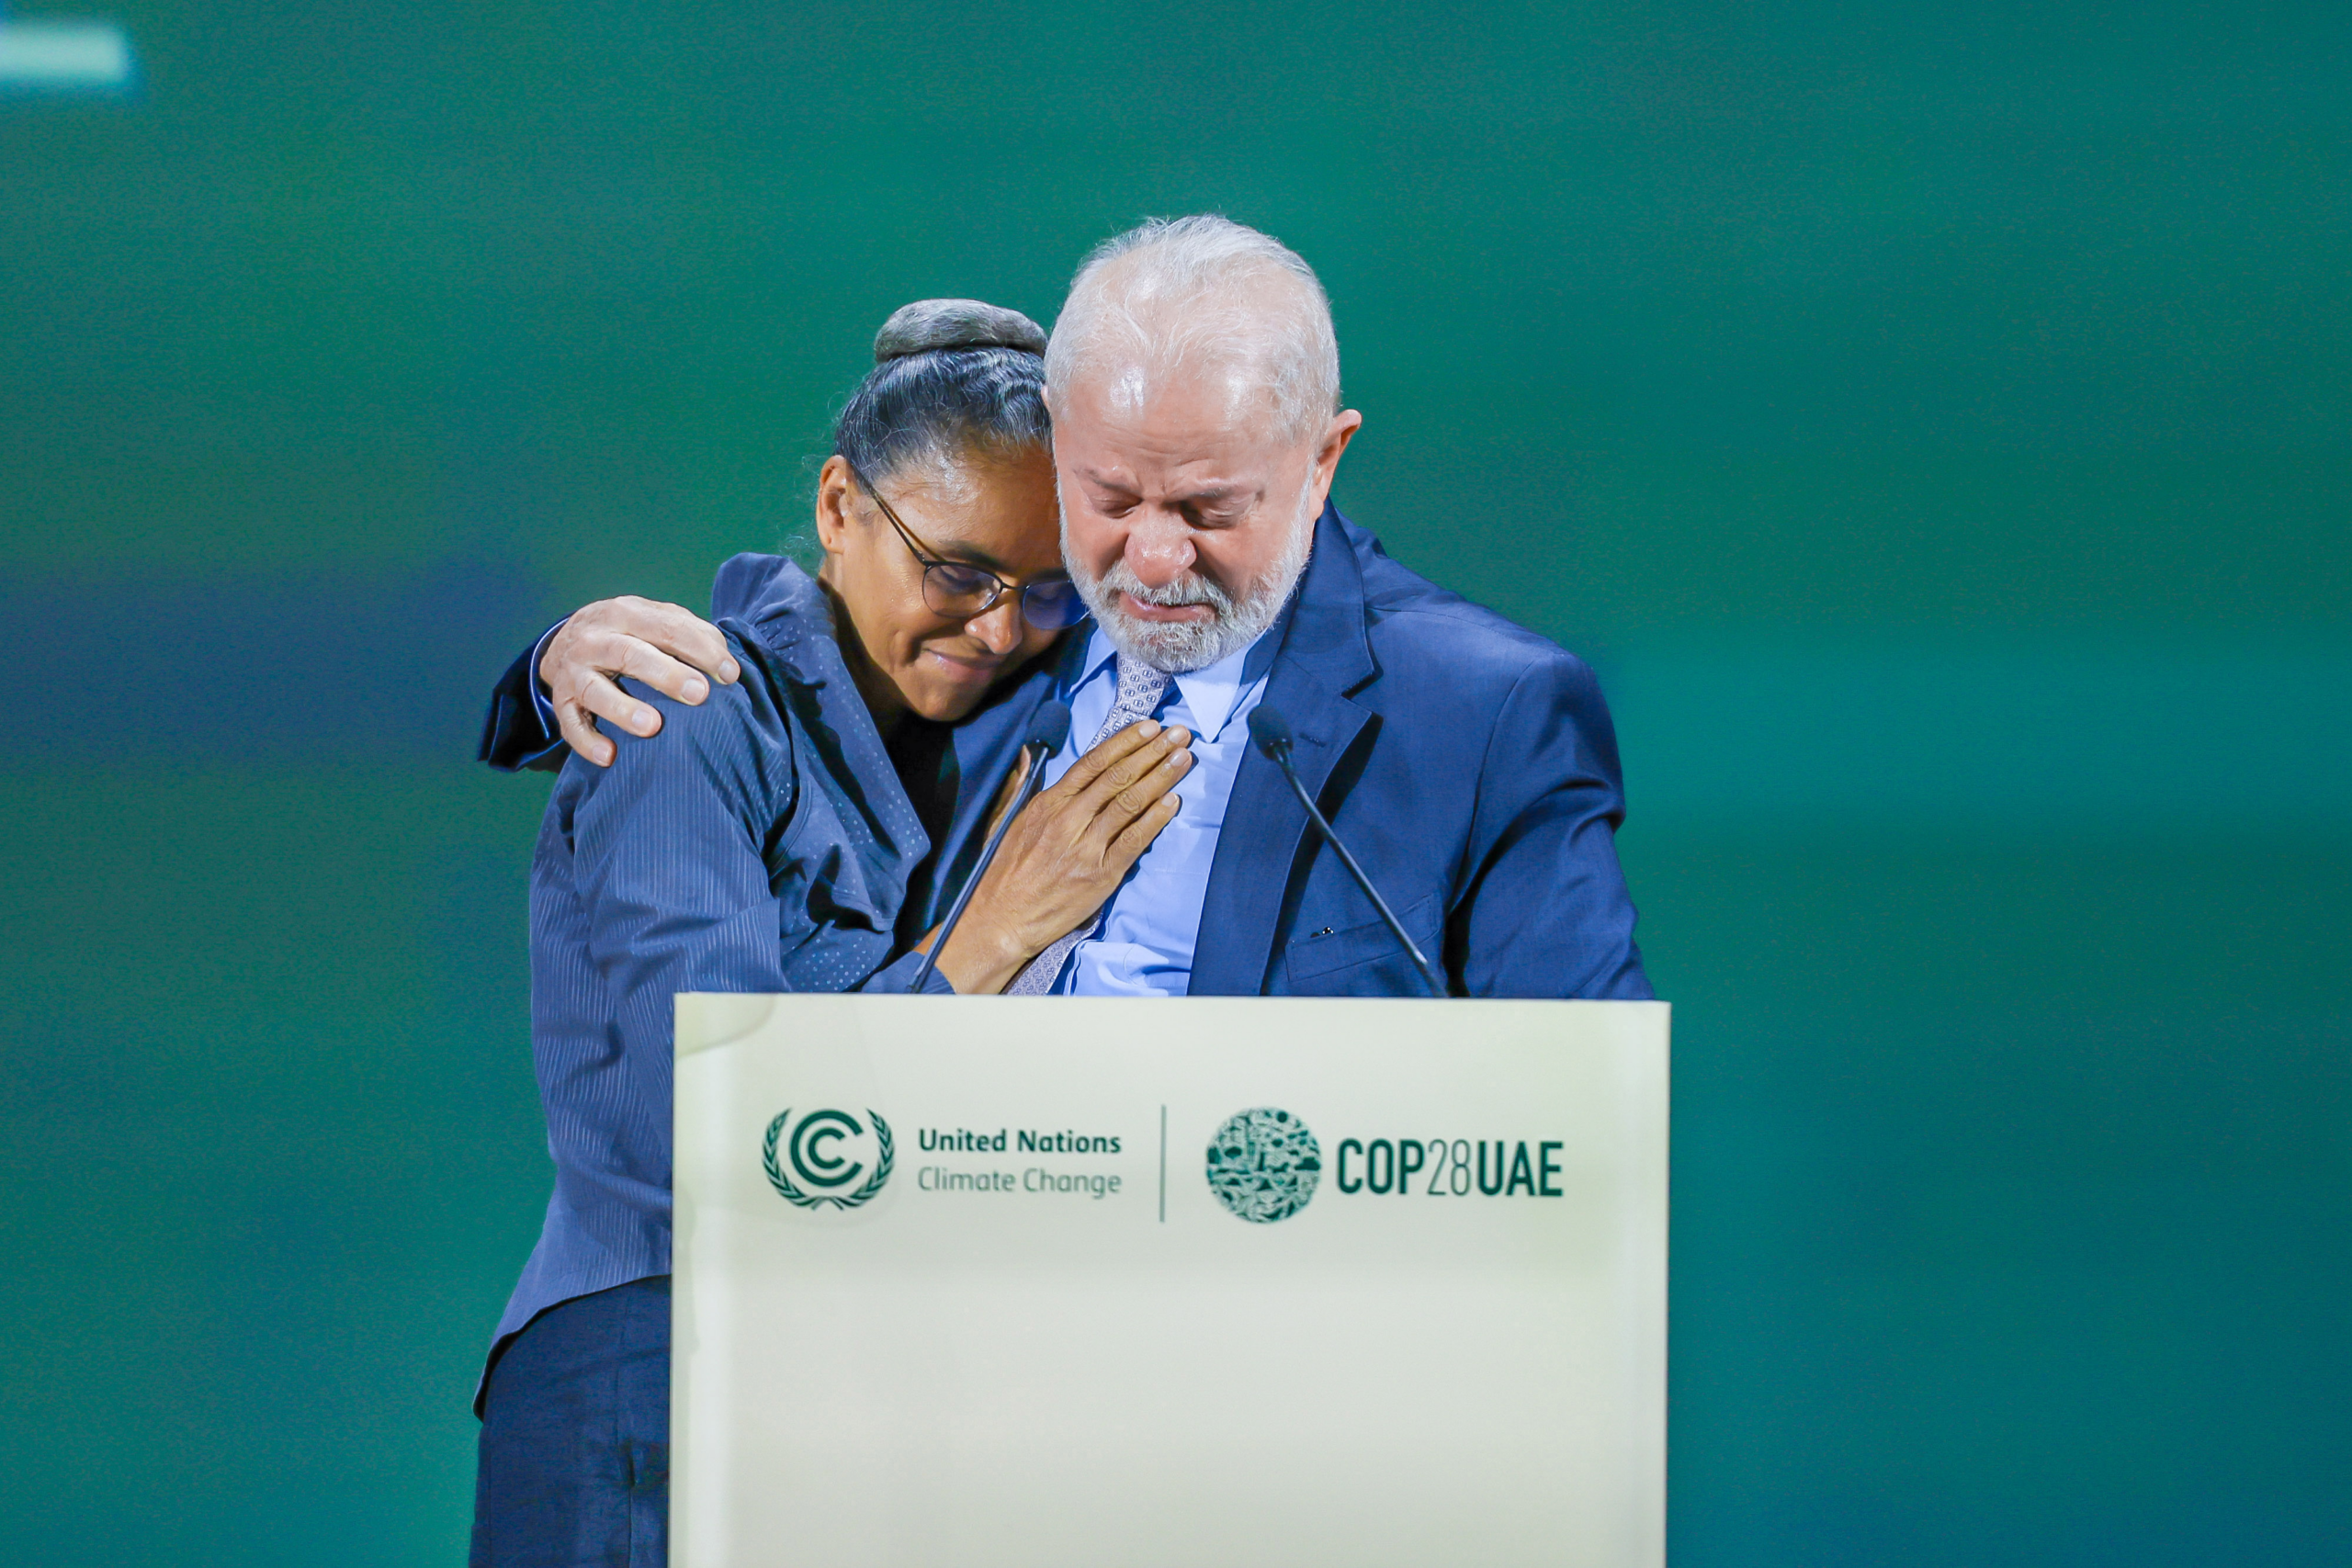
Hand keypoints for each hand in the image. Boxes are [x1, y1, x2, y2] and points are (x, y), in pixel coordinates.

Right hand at [539, 598, 741, 765]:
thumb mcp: (653, 619)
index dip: (701, 650)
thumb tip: (725, 661)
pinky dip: (586, 742)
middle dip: (666, 674)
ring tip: (653, 726)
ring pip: (594, 689)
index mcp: (625, 613)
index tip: (730, 675)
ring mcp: (574, 671)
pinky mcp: (562, 701)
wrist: (565, 640)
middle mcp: (595, 639)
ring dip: (622, 709)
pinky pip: (570, 724)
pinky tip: (609, 756)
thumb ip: (689, 632)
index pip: (667, 628)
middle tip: (699, 694)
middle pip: (629, 654)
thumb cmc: (627, 633)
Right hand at [932, 720, 1193, 993]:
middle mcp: (1069, 819)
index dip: (1125, 742)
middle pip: (1118, 777)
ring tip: (1184, 758)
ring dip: (1161, 777)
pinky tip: (1173, 801)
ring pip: (1130, 803)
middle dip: (1152, 751)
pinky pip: (1134, 839)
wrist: (1002, 919)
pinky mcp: (1101, 874)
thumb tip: (1030, 752)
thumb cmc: (1003, 872)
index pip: (1093, 762)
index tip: (1149, 726)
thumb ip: (1021, 784)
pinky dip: (1156, 818)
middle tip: (1179, 734)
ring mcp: (1087, 847)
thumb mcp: (1004, 820)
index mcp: (1048, 803)